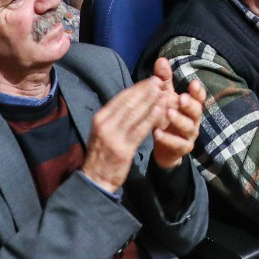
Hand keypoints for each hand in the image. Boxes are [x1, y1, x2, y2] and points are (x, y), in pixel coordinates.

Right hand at [80, 77, 172, 191]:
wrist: (95, 179)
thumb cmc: (102, 153)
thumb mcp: (102, 131)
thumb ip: (115, 117)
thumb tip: (132, 100)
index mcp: (100, 117)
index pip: (121, 98)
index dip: (137, 87)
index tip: (150, 80)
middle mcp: (105, 124)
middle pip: (129, 102)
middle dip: (145, 90)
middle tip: (159, 80)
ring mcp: (114, 136)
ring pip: (135, 114)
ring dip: (151, 101)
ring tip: (163, 91)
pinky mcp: (123, 149)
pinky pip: (140, 130)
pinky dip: (151, 118)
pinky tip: (160, 110)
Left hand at [148, 57, 206, 169]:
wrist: (164, 148)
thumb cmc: (166, 117)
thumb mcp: (165, 97)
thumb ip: (164, 80)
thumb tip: (161, 59)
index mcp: (191, 105)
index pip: (199, 96)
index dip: (198, 91)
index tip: (193, 83)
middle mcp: (193, 119)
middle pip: (196, 111)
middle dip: (190, 104)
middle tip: (181, 98)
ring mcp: (189, 135)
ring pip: (188, 127)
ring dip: (178, 120)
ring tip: (168, 113)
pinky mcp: (182, 148)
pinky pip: (178, 144)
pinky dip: (168, 139)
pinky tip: (157, 133)